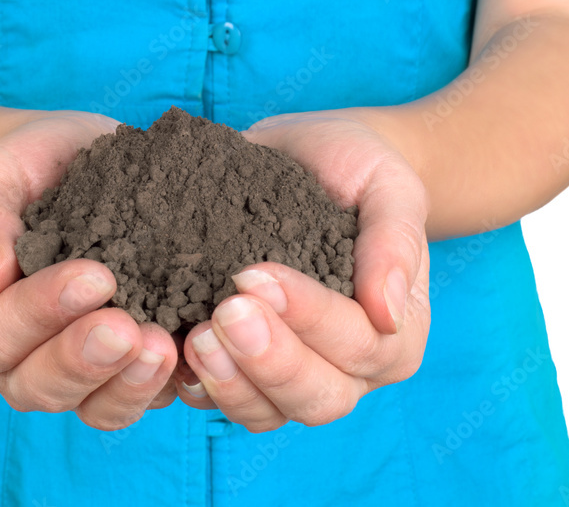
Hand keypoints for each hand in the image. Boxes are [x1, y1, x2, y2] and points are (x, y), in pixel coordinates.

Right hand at [0, 111, 179, 429]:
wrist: (77, 163)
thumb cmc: (28, 169)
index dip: (40, 314)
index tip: (95, 276)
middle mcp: (18, 363)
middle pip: (41, 386)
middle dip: (87, 359)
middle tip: (128, 328)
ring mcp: (76, 374)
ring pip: (97, 407)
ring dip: (130, 384)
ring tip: (165, 348)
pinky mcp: (127, 369)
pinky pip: (145, 396)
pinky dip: (171, 383)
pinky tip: (196, 350)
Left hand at [176, 110, 430, 431]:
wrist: (309, 156)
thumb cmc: (357, 169)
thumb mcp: (388, 186)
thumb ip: (395, 241)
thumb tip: (388, 312)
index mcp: (391, 333)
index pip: (358, 344)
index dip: (309, 317)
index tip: (257, 274)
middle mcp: (348, 369)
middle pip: (316, 398)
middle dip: (268, 361)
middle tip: (224, 312)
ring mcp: (291, 375)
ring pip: (265, 412)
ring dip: (229, 382)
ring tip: (195, 338)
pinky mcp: (241, 367)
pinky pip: (220, 399)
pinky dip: (196, 384)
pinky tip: (172, 351)